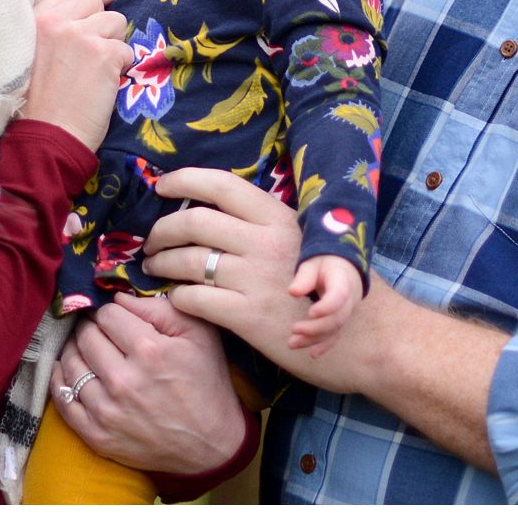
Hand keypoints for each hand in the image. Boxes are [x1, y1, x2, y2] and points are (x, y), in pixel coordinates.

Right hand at [19, 0, 130, 149]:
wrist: (47, 136)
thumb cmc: (39, 103)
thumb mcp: (34, 54)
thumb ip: (54, 30)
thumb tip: (89, 9)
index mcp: (37, 21)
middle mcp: (58, 22)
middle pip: (97, 3)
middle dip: (104, 23)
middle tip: (100, 50)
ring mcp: (82, 36)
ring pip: (117, 23)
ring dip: (114, 45)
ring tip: (99, 71)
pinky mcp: (104, 55)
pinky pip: (127, 50)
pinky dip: (122, 67)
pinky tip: (106, 85)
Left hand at [52, 293, 247, 475]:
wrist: (211, 444)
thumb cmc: (206, 383)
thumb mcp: (199, 334)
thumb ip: (159, 307)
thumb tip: (119, 297)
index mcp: (149, 351)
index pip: (108, 315)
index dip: (111, 311)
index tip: (116, 317)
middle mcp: (123, 381)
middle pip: (86, 337)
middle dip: (91, 327)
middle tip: (99, 329)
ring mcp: (107, 412)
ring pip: (71, 365)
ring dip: (74, 349)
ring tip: (84, 346)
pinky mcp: (97, 436)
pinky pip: (63, 401)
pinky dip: (60, 380)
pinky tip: (67, 369)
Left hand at [141, 168, 377, 394]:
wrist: (367, 337)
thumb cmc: (338, 290)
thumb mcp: (308, 242)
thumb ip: (267, 229)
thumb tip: (222, 216)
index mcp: (279, 216)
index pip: (221, 184)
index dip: (184, 180)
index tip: (161, 186)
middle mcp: (265, 240)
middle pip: (194, 221)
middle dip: (161, 230)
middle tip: (150, 242)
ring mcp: (254, 278)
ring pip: (187, 260)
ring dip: (162, 264)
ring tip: (154, 269)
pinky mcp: (247, 316)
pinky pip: (193, 299)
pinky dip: (176, 297)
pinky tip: (176, 300)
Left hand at [287, 256, 362, 353]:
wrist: (344, 266)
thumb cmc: (325, 263)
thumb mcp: (313, 264)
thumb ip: (304, 278)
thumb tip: (292, 292)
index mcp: (343, 281)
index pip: (339, 296)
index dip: (327, 307)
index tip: (310, 313)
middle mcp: (350, 299)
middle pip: (336, 318)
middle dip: (315, 328)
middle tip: (294, 329)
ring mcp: (347, 312)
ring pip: (334, 330)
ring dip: (314, 339)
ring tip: (293, 343)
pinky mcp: (342, 320)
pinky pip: (335, 335)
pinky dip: (324, 345)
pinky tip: (312, 354)